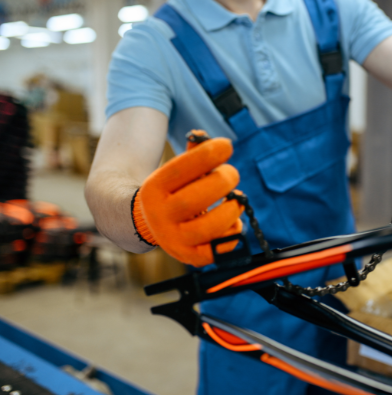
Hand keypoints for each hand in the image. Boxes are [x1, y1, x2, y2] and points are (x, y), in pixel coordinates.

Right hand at [131, 136, 242, 266]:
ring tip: (236, 199)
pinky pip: (218, 248)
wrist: (153, 224)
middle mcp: (159, 217)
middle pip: (194, 200)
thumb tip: (205, 137)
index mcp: (153, 189)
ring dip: (232, 209)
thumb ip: (194, 153)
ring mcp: (174, 240)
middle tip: (232, 173)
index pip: (180, 169)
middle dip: (222, 181)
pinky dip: (233, 231)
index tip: (227, 145)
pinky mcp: (191, 256)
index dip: (207, 154)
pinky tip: (232, 219)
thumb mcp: (177, 170)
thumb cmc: (175, 190)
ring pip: (209, 228)